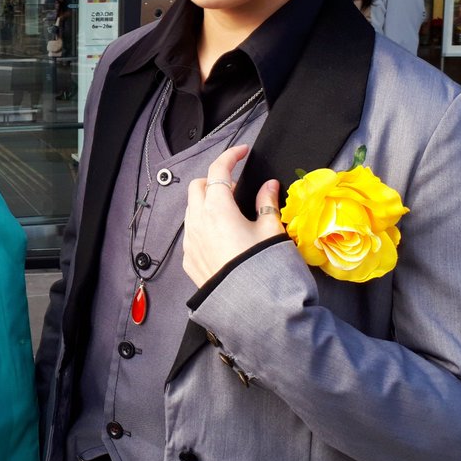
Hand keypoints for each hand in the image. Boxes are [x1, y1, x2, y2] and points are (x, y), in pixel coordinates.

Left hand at [181, 144, 283, 286]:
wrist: (252, 308)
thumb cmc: (265, 266)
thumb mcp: (272, 231)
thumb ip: (267, 203)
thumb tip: (269, 185)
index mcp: (217, 208)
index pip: (218, 169)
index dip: (231, 156)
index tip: (243, 152)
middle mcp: (197, 221)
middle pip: (197, 186)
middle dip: (214, 180)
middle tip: (236, 186)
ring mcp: (189, 241)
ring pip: (191, 210)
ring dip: (206, 203)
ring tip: (231, 212)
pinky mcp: (188, 260)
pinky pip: (191, 233)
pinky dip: (203, 225)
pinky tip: (222, 236)